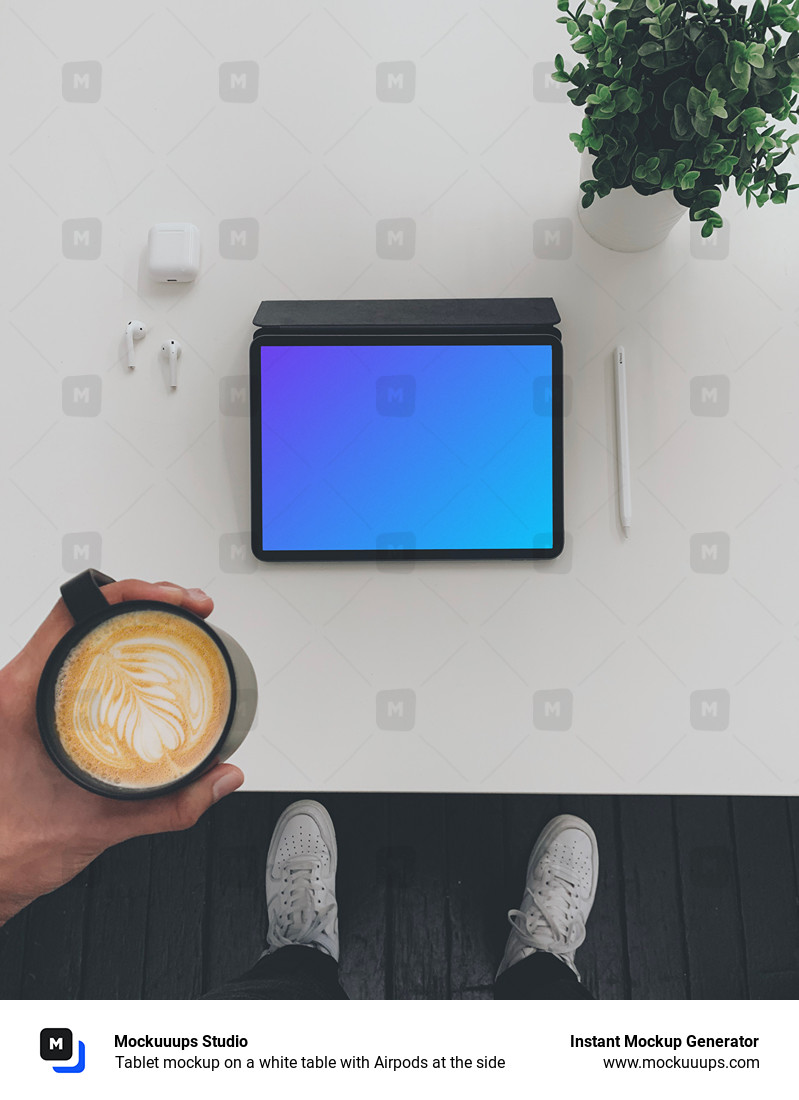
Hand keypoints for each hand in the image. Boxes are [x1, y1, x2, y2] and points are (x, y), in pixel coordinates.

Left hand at [0, 578, 243, 925]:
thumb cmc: (10, 850)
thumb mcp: (95, 828)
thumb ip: (168, 806)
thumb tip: (219, 779)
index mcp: (18, 697)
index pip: (73, 613)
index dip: (129, 592)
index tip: (170, 599)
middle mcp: (17, 686)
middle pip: (85, 613)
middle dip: (145, 601)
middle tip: (190, 609)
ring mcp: (24, 695)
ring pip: (80, 633)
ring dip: (130, 623)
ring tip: (177, 625)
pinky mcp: (35, 710)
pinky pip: (78, 662)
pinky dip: (115, 652)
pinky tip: (146, 664)